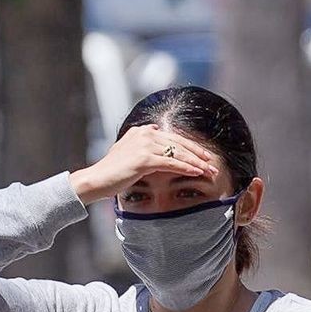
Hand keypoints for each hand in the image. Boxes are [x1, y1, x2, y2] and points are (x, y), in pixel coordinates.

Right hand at [70, 125, 219, 206]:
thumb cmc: (113, 173)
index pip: (173, 138)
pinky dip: (186, 167)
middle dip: (198, 154)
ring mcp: (144, 145)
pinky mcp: (144, 159)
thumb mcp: (129, 155)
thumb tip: (157, 143)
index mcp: (142, 131)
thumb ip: (144, 148)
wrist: (97, 180)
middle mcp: (144, 134)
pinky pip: (171, 163)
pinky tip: (197, 172)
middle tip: (213, 164)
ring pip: (178, 153)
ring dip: (196, 162)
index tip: (204, 156)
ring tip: (210, 170)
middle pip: (179, 143)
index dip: (191, 147)